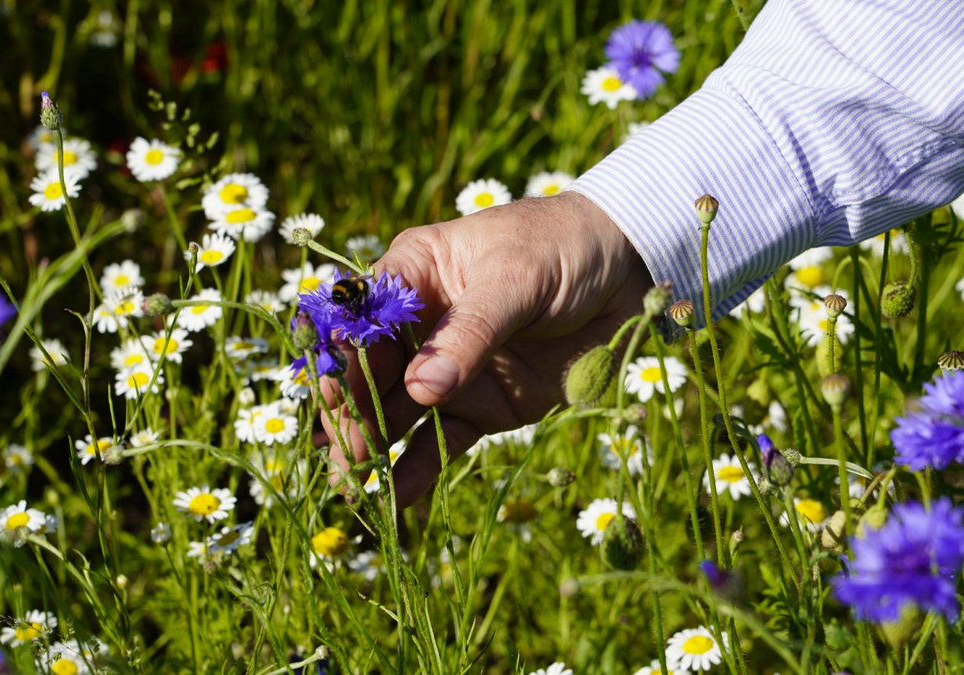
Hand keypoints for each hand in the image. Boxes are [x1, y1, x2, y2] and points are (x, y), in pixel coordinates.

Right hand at [321, 191, 652, 503]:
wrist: (632, 272)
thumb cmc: (564, 248)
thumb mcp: (516, 276)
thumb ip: (471, 331)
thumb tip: (419, 390)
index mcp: (415, 277)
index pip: (363, 321)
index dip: (343, 358)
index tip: (331, 396)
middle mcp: (423, 328)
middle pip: (371, 375)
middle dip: (350, 413)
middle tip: (335, 454)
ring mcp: (453, 372)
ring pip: (400, 415)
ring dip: (373, 449)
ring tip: (350, 487)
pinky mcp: (486, 407)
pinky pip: (445, 442)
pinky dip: (421, 470)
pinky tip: (395, 499)